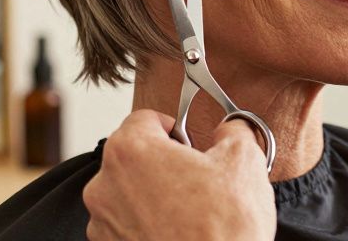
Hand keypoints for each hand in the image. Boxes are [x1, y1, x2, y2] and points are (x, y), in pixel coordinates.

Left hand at [83, 110, 275, 240]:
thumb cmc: (222, 229)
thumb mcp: (244, 161)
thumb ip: (233, 132)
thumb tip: (231, 130)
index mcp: (129, 150)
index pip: (146, 118)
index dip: (175, 127)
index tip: (191, 144)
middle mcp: (104, 184)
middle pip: (135, 156)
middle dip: (164, 163)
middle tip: (197, 181)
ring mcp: (103, 222)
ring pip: (130, 192)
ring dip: (155, 195)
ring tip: (191, 213)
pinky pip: (128, 224)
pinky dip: (149, 224)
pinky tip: (179, 232)